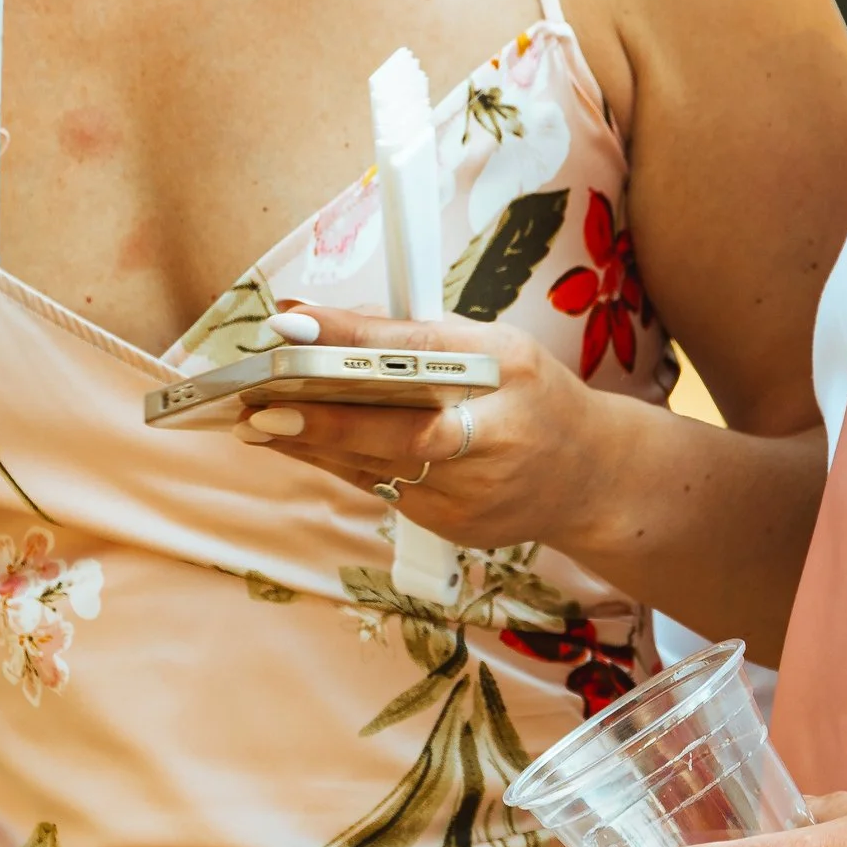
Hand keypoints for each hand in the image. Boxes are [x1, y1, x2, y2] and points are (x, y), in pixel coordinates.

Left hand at [238, 303, 602, 550]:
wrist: (592, 479)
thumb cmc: (531, 397)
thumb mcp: (493, 347)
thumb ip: (414, 335)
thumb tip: (318, 321)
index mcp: (511, 371)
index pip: (421, 352)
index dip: (353, 340)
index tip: (293, 326)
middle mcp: (499, 434)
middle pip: (403, 428)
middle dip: (327, 418)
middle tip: (261, 403)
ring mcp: (479, 491)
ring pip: (380, 466)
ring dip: (311, 444)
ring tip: (254, 420)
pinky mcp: (457, 526)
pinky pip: (383, 490)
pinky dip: (337, 464)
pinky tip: (293, 446)